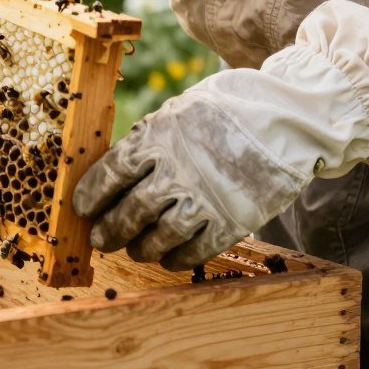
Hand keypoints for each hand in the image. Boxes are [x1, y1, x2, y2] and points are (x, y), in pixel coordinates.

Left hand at [73, 92, 310, 269]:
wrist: (286, 118)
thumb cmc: (226, 109)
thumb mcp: (177, 111)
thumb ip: (149, 139)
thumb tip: (118, 168)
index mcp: (157, 138)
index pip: (111, 174)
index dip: (92, 195)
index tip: (81, 209)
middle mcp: (176, 171)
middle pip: (131, 211)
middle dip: (110, 230)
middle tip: (101, 239)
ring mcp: (204, 198)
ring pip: (160, 236)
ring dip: (141, 248)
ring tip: (134, 250)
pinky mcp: (233, 220)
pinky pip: (196, 249)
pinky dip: (178, 258)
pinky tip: (168, 259)